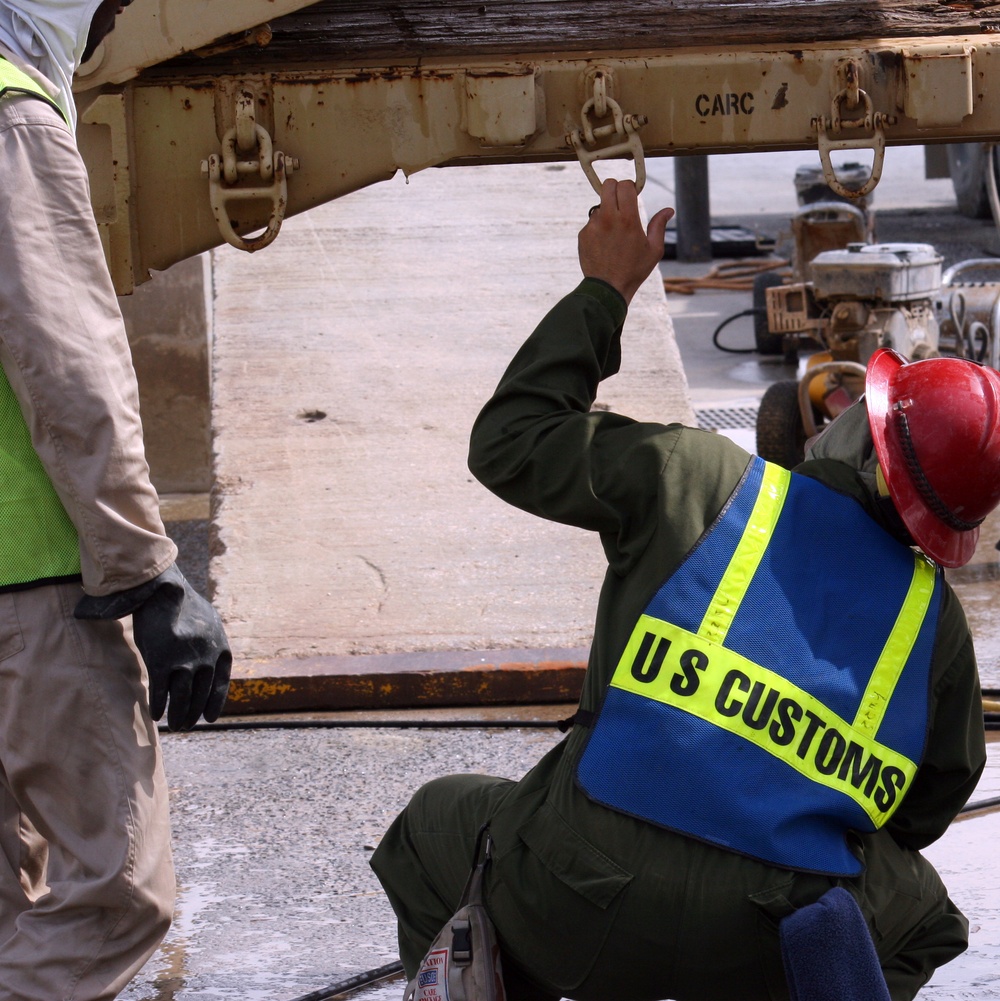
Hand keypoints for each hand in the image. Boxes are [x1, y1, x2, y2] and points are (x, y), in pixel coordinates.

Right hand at [129, 565, 231, 730]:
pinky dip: (158, 705)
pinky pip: (160, 692)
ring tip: (174, 727)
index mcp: (220, 649)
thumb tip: (211, 666)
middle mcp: (206, 658)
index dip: (214, 703)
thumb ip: (210, 647)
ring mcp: (184, 661)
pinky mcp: (161, 661)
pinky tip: (156, 715)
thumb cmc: (183, 606)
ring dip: (178, 716)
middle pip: (200, 696)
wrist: (162, 588)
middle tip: (186, 726)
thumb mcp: (208, 624)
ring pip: (182, 699)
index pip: (220, 685)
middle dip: (193, 714)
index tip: (210, 718)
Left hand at [579, 178, 674, 303]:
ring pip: (599, 205)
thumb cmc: (634, 270)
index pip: (624, 185)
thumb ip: (659, 226)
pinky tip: (604, 243)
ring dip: (606, 212)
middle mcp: (609, 219)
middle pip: (607, 185)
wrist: (608, 288)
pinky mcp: (583, 234)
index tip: (632, 196)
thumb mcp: (653, 250)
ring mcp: (593, 226)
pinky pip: (591, 222)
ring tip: (613, 232)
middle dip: (615, 189)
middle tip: (621, 202)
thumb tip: (669, 210)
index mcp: (628, 220)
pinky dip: (598, 227)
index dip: (629, 187)